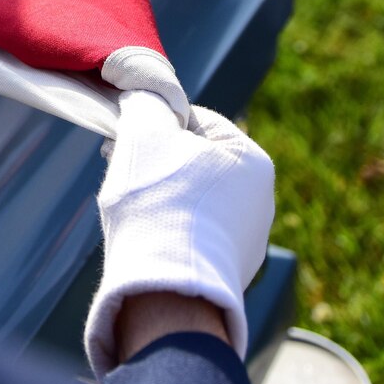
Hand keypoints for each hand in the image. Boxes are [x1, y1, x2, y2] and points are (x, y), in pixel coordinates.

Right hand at [85, 91, 274, 375]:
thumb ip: (146, 102)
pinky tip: (146, 241)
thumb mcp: (146, 132)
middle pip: (194, 162)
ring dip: (159, 198)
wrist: (167, 292)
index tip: (126, 137)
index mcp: (252, 159)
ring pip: (190, 201)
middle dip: (156, 163)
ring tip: (132, 210)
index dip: (155, 123)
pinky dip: (167, 233)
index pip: (197, 121)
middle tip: (123, 171)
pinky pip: (190, 237)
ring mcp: (247, 242)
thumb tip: (144, 92)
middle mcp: (260, 201)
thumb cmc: (158, 202)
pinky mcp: (227, 274)